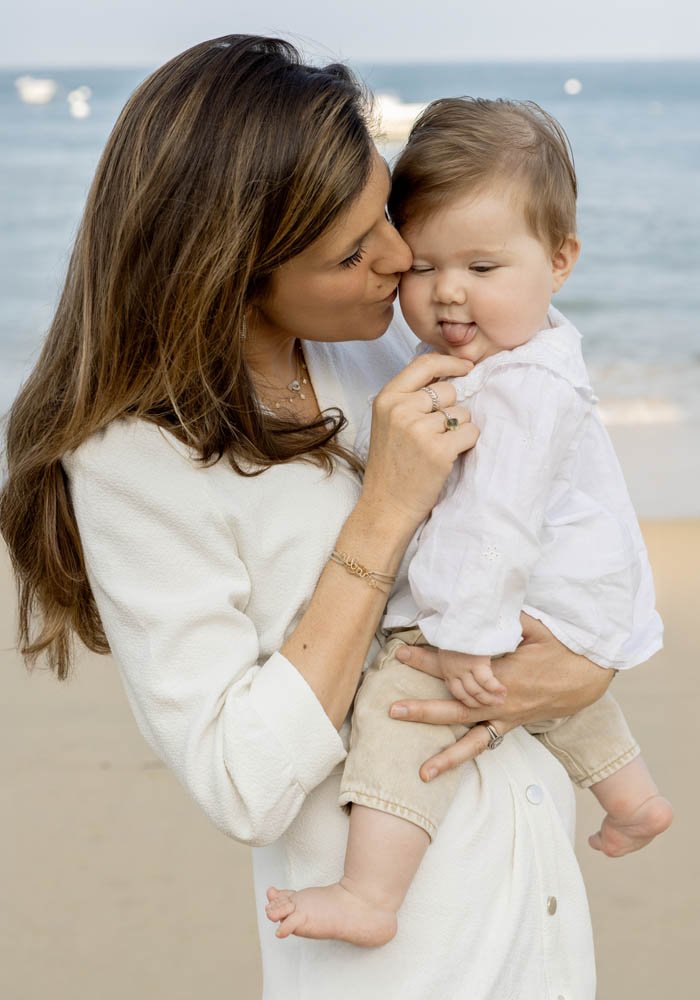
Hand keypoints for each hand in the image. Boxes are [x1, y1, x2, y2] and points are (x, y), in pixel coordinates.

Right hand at [360, 353, 476, 528]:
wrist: (386, 506)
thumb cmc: (391, 465)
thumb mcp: (389, 422)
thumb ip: (410, 397)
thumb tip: (448, 374)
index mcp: (387, 398)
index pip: (424, 364)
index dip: (450, 362)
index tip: (466, 367)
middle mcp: (401, 409)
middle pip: (449, 391)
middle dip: (450, 410)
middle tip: (434, 434)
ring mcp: (419, 429)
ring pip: (462, 413)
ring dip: (457, 430)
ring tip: (436, 449)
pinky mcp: (438, 450)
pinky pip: (471, 432)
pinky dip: (466, 444)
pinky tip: (447, 457)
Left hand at [391, 614, 613, 780]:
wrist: (589, 677)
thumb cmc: (563, 649)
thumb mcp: (539, 627)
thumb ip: (510, 618)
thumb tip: (487, 602)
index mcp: (504, 676)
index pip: (459, 669)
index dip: (429, 660)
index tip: (403, 653)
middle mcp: (502, 703)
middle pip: (457, 708)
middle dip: (423, 709)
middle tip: (393, 709)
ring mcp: (506, 717)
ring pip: (470, 738)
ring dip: (445, 753)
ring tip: (421, 770)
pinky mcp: (512, 724)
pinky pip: (486, 743)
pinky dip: (464, 755)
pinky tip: (443, 769)